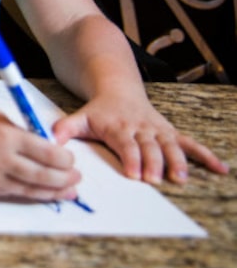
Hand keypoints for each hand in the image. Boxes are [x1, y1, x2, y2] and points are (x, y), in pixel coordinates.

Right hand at [0, 104, 81, 201]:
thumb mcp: (4, 120)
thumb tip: (52, 155)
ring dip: (51, 191)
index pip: (48, 154)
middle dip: (64, 179)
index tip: (72, 160)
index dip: (65, 160)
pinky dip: (28, 191)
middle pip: (42, 176)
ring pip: (28, 190)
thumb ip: (26, 138)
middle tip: (77, 178)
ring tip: (66, 191)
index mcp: (7, 136)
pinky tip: (40, 191)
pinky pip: (11, 192)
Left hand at [53, 94, 229, 184]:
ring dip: (178, 162)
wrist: (117, 88)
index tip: (134, 173)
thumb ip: (65, 129)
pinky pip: (190, 143)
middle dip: (154, 163)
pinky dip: (206, 156)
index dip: (131, 158)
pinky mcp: (170, 132)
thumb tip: (49, 139)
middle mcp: (141, 128)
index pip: (126, 144)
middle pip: (150, 147)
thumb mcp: (80, 117)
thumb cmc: (98, 110)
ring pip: (171, 146)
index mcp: (118, 126)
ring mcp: (157, 130)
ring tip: (182, 178)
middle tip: (156, 179)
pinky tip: (221, 168)